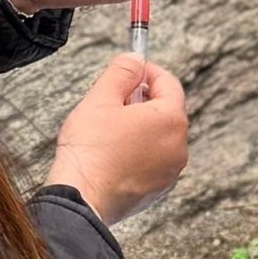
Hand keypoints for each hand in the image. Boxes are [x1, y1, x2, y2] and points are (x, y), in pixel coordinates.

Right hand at [46, 53, 187, 222]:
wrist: (79, 200)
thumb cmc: (89, 152)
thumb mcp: (101, 98)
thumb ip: (122, 71)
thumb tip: (135, 59)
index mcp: (171, 119)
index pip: (168, 82)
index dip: (147, 72)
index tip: (130, 71)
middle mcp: (178, 146)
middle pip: (165, 109)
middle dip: (141, 100)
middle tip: (113, 101)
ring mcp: (170, 171)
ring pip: (159, 136)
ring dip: (140, 127)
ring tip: (109, 130)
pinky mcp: (157, 190)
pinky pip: (153, 160)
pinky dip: (138, 152)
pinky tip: (113, 154)